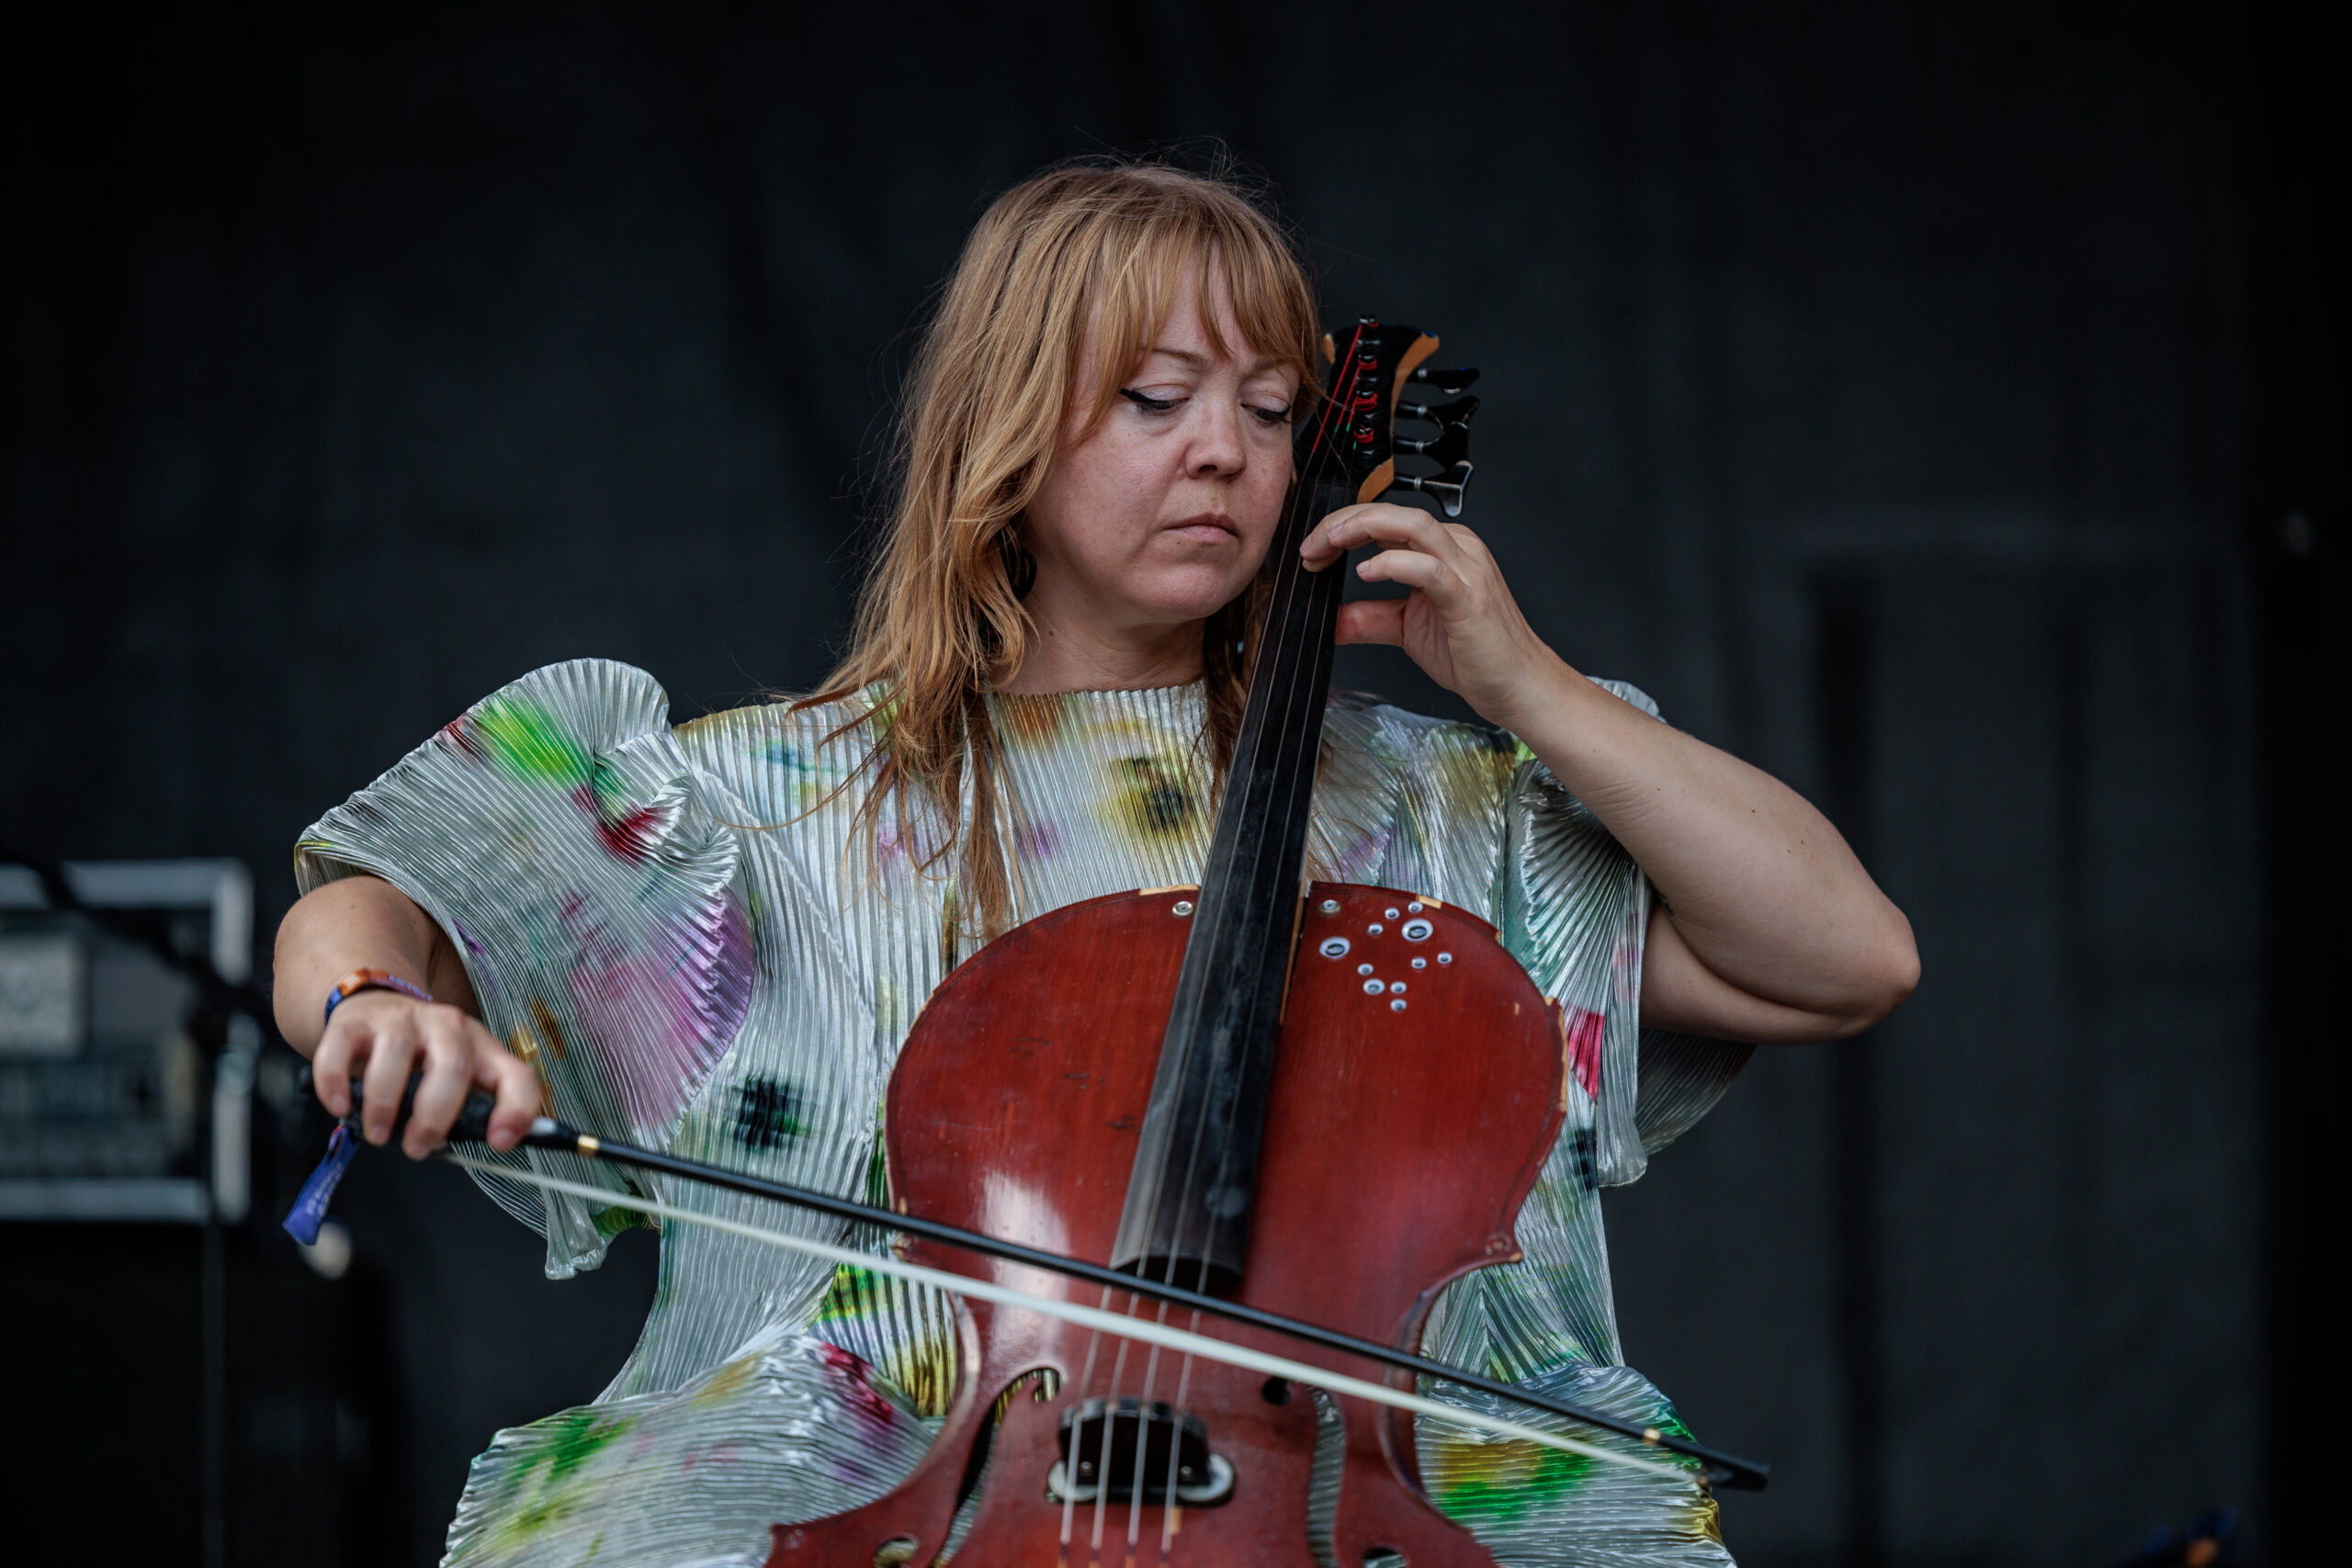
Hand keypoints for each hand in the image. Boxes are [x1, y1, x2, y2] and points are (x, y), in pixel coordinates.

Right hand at [311, 990, 540, 1156]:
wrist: (373, 1006)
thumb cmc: (420, 1057)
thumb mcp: (454, 1079)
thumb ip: (464, 1112)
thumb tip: (457, 1144)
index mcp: (481, 1047)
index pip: (515, 1074)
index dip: (516, 1109)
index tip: (499, 1143)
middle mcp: (446, 1027)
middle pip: (452, 1066)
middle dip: (434, 1116)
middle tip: (416, 1147)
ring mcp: (400, 1020)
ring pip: (396, 1055)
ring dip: (385, 1104)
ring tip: (379, 1133)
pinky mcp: (354, 1023)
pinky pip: (340, 1051)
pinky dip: (336, 1084)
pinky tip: (340, 1107)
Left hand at [1300, 502, 1568, 728]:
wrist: (1518, 685)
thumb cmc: (1475, 653)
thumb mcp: (1406, 630)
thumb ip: (1369, 618)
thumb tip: (1329, 620)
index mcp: (1443, 549)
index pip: (1387, 520)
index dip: (1343, 527)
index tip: (1312, 550)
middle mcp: (1456, 549)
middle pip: (1393, 512)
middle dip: (1344, 522)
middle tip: (1311, 545)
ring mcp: (1466, 569)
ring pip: (1412, 526)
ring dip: (1364, 528)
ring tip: (1330, 544)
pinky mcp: (1468, 597)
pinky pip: (1429, 568)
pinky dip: (1393, 564)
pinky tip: (1367, 574)